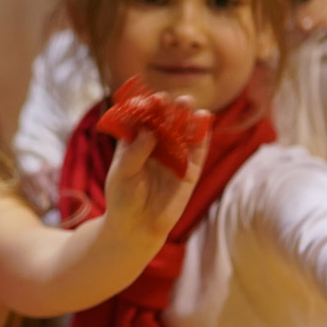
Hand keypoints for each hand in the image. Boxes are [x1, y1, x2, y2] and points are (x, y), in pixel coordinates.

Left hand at [99, 95, 210, 243]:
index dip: (144, 107)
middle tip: (169, 99)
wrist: (136, 228)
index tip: (147, 99)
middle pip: (164, 121)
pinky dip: (202, 135)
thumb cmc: (122, 199)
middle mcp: (156, 145)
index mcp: (135, 142)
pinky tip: (204, 118)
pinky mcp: (189, 170)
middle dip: (167, 108)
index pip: (141, 119)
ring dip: (186, 116)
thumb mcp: (122, 174)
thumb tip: (150, 130)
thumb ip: (135, 152)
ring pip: (183, 132)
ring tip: (187, 102)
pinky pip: (197, 150)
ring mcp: (174, 156)